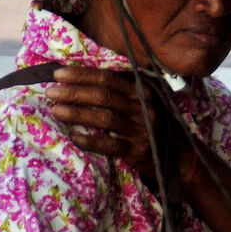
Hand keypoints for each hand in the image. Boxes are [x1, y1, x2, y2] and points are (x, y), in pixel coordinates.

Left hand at [45, 67, 173, 184]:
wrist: (178, 157)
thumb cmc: (152, 125)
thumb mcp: (143, 102)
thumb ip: (120, 92)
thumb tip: (82, 80)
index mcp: (141, 91)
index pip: (108, 79)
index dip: (82, 75)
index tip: (58, 74)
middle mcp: (143, 107)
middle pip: (104, 96)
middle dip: (75, 92)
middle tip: (51, 92)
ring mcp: (141, 129)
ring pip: (105, 118)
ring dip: (78, 113)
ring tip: (56, 110)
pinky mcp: (138, 150)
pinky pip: (111, 145)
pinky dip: (92, 141)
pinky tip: (75, 138)